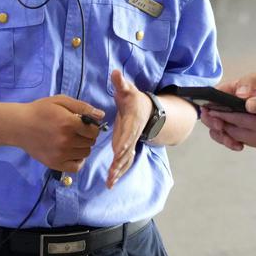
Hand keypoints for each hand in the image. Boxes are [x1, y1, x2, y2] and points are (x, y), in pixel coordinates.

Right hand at [15, 95, 103, 172]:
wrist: (19, 125)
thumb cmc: (41, 110)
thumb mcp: (61, 101)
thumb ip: (83, 107)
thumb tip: (101, 115)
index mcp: (69, 123)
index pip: (94, 131)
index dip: (93, 127)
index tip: (86, 124)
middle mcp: (66, 140)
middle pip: (90, 142)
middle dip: (88, 136)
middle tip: (78, 131)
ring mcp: (60, 154)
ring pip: (85, 154)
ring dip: (83, 147)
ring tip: (73, 140)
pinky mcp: (55, 164)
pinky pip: (76, 167)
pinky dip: (78, 161)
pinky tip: (72, 152)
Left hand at [107, 70, 152, 188]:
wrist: (146, 109)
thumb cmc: (133, 98)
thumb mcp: (128, 89)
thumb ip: (121, 82)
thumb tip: (115, 72)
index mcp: (133, 121)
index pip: (129, 132)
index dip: (124, 141)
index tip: (118, 151)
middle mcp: (133, 135)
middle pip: (128, 150)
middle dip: (119, 162)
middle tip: (111, 173)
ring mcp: (131, 143)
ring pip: (126, 159)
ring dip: (118, 171)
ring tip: (109, 182)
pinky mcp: (127, 148)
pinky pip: (124, 162)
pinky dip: (118, 172)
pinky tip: (111, 183)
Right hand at [202, 73, 255, 151]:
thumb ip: (249, 82)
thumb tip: (240, 93)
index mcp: (226, 91)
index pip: (210, 96)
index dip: (208, 104)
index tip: (212, 112)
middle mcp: (223, 106)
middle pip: (209, 114)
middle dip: (211, 122)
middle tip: (220, 126)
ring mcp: (227, 119)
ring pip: (215, 129)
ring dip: (220, 136)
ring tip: (231, 140)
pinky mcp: (233, 130)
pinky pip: (225, 137)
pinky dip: (229, 142)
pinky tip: (238, 145)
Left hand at [207, 96, 255, 156]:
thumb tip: (245, 103)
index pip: (237, 118)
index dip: (222, 112)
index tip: (208, 106)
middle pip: (235, 130)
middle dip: (220, 122)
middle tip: (207, 114)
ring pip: (241, 138)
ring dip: (229, 129)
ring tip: (218, 121)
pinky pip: (250, 141)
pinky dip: (239, 135)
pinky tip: (238, 129)